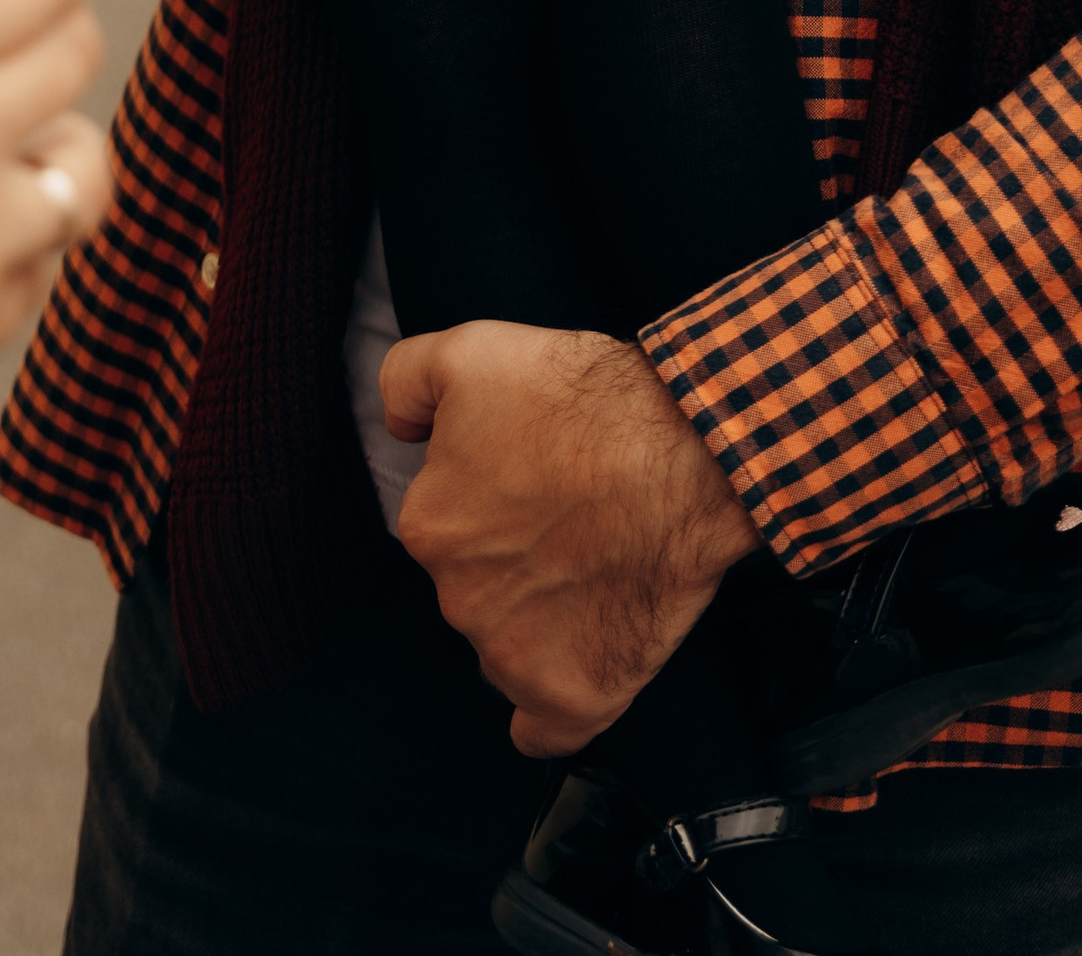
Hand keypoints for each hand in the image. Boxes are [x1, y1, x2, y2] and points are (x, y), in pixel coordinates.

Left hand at [384, 324, 758, 756]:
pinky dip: (551, 714)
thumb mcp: (469, 351)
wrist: (683, 453)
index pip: (447, 523)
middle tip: (576, 516)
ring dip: (543, 617)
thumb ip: (404, 383)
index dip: (494, 496)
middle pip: (479, 586)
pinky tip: (571, 677)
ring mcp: (513, 657)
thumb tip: (399, 430)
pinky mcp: (574, 696)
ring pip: (510, 645)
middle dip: (517, 557)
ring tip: (602, 565)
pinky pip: (545, 730)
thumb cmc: (583, 400)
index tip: (539, 476)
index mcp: (428, 526)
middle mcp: (458, 600)